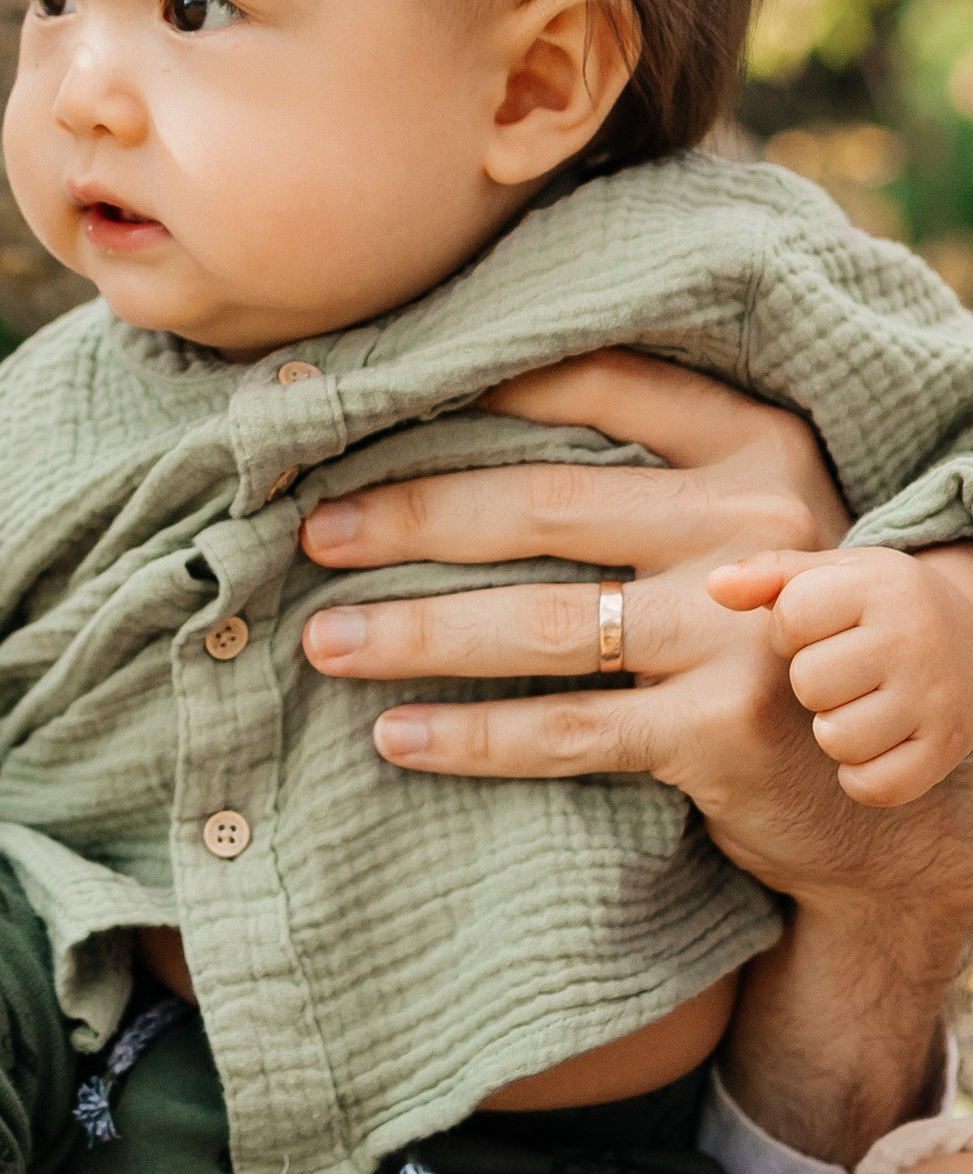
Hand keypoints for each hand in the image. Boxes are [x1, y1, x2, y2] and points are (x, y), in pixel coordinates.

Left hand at [297, 349, 853, 883]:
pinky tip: (395, 736)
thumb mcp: (723, 530)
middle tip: (315, 534)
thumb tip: (435, 425)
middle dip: (413, 518)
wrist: (859, 788)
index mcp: (755, 446)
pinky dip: (471, 736)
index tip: (363, 406)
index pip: (596, 384)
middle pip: (545, 504)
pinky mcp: (725, 728)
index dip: (472, 388)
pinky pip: (566, 728)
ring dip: (415, 632)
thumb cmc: (751, 635)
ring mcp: (741, 628)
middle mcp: (755, 523)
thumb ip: (627, 476)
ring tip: (326, 640)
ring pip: (541, 621)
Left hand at [707, 542, 972, 808]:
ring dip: (833, 730)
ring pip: (838, 738)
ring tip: (854, 707)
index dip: (788, 630)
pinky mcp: (946, 748)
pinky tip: (871, 746)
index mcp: (879, 586)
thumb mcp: (831, 575)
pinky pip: (874, 785)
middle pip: (810, 682)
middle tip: (837, 673)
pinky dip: (862, 776)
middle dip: (810, 682)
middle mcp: (914, 640)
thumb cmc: (876, 609)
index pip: (792, 618)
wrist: (972, 642)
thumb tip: (716, 585)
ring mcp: (936, 698)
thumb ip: (769, 574)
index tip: (814, 630)